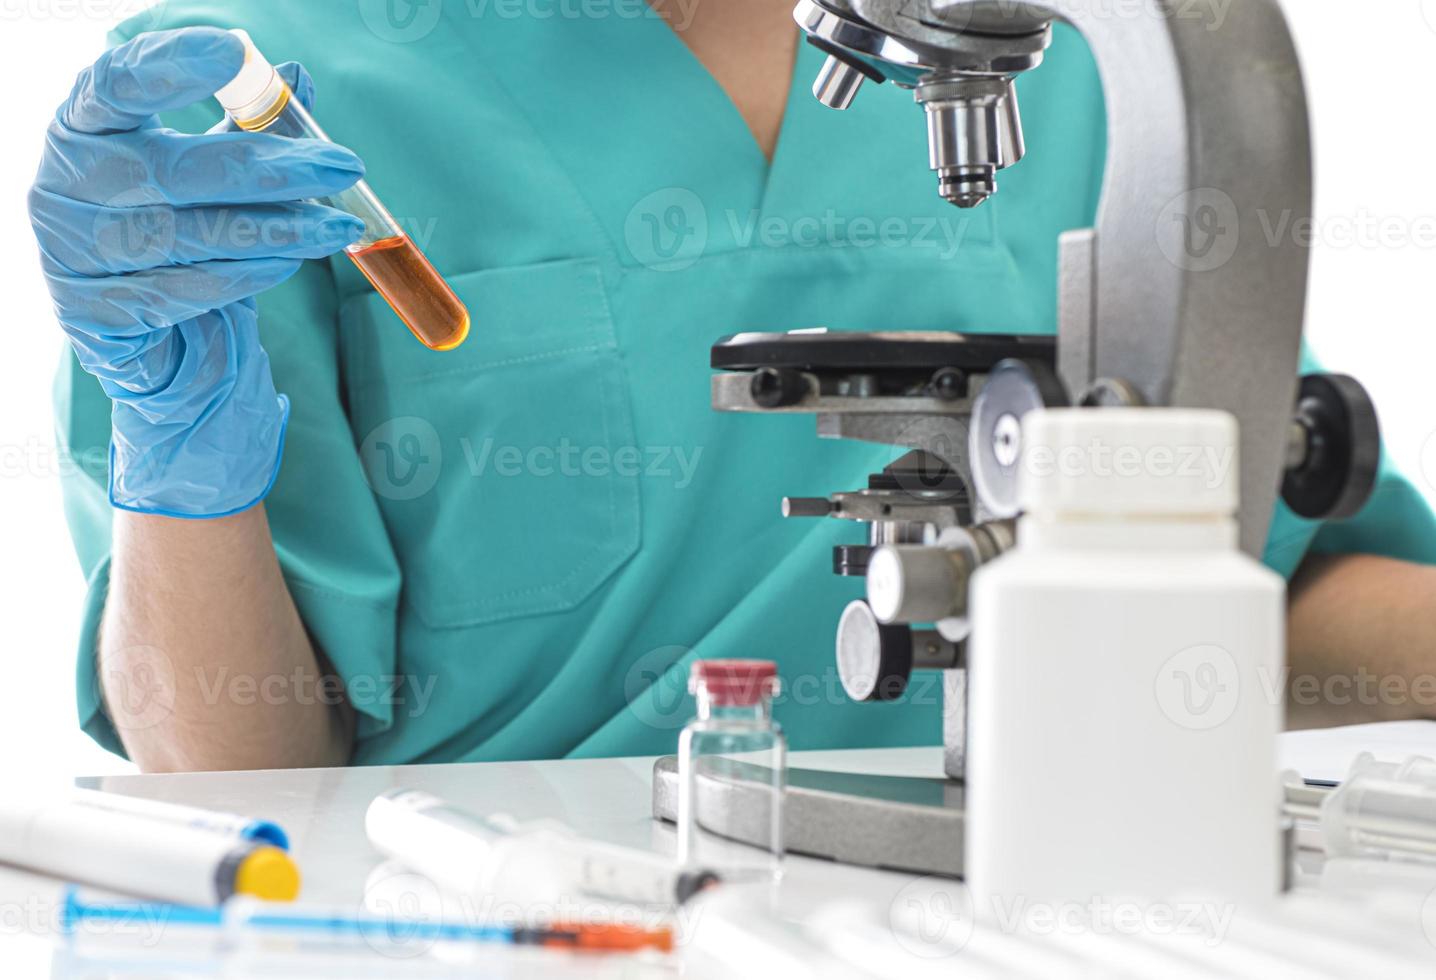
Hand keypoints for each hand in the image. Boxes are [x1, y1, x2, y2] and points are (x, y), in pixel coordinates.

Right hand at [30, 27, 364, 516]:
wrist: (133, 320)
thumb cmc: (171, 220)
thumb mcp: (202, 164)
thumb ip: (243, 123)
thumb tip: (296, 77)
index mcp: (82, 127)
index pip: (115, 84)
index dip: (171, 66)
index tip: (235, 52)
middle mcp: (67, 183)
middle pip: (178, 170)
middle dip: (274, 169)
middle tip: (344, 166)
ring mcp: (75, 251)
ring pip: (197, 236)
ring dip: (283, 230)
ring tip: (342, 225)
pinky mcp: (99, 311)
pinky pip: (194, 288)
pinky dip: (253, 273)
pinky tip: (294, 261)